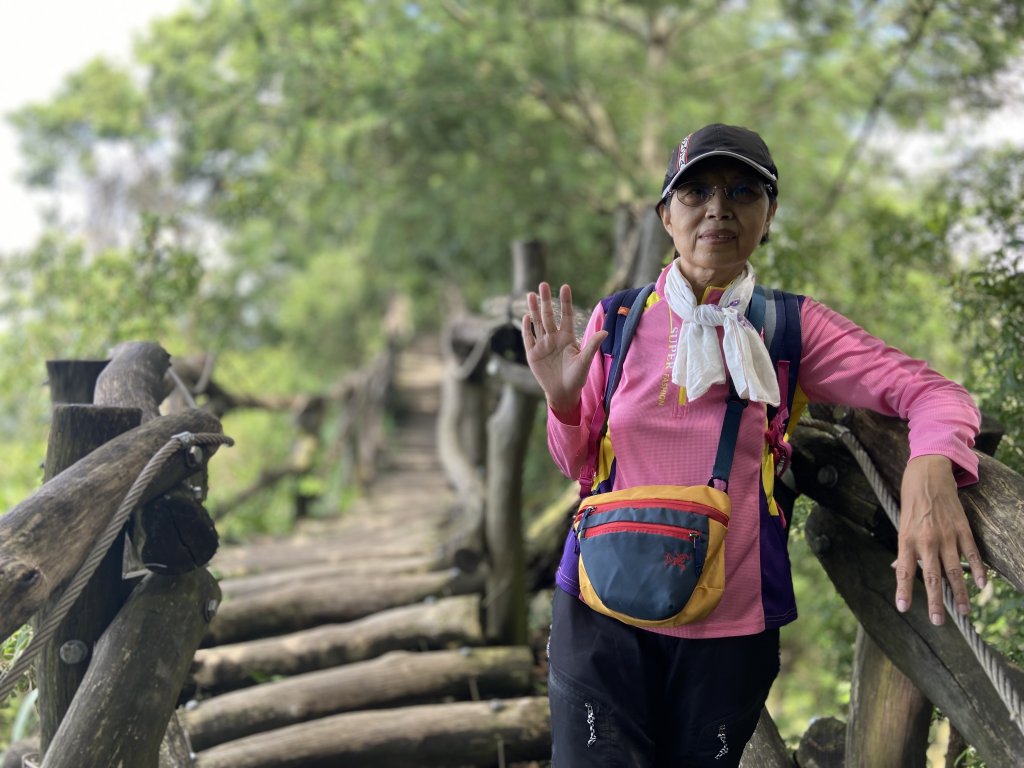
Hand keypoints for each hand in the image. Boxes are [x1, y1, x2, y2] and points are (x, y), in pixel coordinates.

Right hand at [522, 282, 606, 414]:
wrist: (563, 393)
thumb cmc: (577, 378)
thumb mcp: (585, 362)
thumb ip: (592, 346)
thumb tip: (606, 331)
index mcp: (568, 337)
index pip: (567, 315)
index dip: (565, 301)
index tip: (565, 286)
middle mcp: (554, 337)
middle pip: (549, 315)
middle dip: (546, 300)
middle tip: (543, 284)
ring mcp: (543, 345)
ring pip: (537, 323)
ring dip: (534, 309)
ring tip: (531, 294)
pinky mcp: (533, 354)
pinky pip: (528, 338)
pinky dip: (527, 328)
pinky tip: (526, 317)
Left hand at [894, 455, 985, 624]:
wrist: (928, 474)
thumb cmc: (911, 501)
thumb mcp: (901, 524)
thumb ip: (904, 549)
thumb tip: (897, 570)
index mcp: (907, 539)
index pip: (903, 571)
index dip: (903, 590)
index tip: (903, 608)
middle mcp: (926, 540)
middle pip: (931, 576)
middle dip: (935, 601)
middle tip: (938, 621)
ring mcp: (946, 535)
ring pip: (954, 570)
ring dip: (960, 593)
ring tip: (963, 611)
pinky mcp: (962, 529)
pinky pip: (971, 554)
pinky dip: (977, 570)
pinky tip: (981, 586)